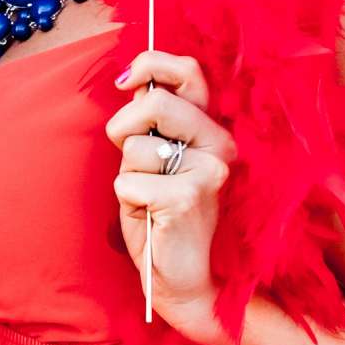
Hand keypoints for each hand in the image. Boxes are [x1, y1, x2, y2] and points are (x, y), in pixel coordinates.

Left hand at [106, 50, 234, 343]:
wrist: (183, 279)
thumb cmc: (162, 216)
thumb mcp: (155, 159)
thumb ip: (152, 122)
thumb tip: (134, 80)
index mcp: (211, 129)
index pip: (188, 71)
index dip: (151, 64)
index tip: (126, 82)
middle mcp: (219, 143)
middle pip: (156, 101)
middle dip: (125, 126)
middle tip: (130, 156)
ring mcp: (209, 169)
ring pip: (136, 145)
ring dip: (128, 171)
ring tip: (149, 197)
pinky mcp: (189, 197)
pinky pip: (128, 180)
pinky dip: (127, 199)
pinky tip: (150, 216)